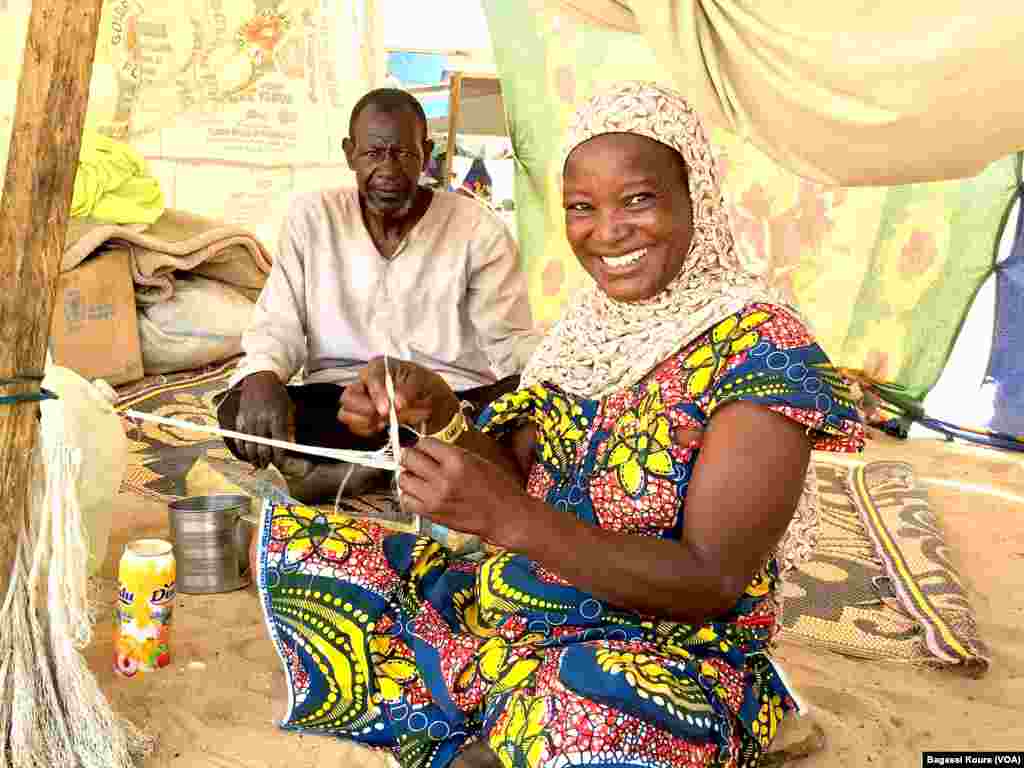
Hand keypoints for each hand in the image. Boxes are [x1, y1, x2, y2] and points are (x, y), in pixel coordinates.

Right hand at [235, 371, 292, 467]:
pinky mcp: (240, 419)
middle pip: (263, 448)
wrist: (260, 379)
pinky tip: (246, 454)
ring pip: (250, 446)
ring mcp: (249, 420)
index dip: (279, 457)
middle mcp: (262, 420)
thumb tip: (287, 448)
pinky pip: (239, 439)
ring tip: (257, 464)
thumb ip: (286, 428)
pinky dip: (242, 449)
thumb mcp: (286, 409)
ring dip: (253, 458)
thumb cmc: (277, 395)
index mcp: (276, 417)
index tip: (279, 463)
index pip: (278, 444)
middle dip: (265, 461)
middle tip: (267, 466)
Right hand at [338, 357, 459, 437]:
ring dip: (367, 422)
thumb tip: (397, 403)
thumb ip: (410, 391)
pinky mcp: (365, 418)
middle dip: (364, 410)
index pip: (370, 377)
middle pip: (348, 397)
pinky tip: (385, 427)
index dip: (376, 393)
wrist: (434, 403)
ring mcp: (363, 401)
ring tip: (388, 422)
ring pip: (347, 414)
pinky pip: (357, 427)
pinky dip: (370, 430)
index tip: (386, 409)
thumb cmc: (426, 386)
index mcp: (380, 367)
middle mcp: (366, 383)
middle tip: (383, 417)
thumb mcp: (424, 383)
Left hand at [397, 438, 535, 543]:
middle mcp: (443, 478)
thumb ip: (450, 454)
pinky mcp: (431, 513)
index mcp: (457, 460)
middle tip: (415, 459)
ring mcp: (435, 497)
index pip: (424, 443)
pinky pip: (405, 500)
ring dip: (408, 475)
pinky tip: (419, 493)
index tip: (425, 448)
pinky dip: (409, 495)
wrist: (504, 516)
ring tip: (417, 477)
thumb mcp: (476, 460)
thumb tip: (428, 449)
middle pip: (408, 458)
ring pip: (403, 479)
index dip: (424, 444)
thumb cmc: (496, 487)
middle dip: (410, 456)